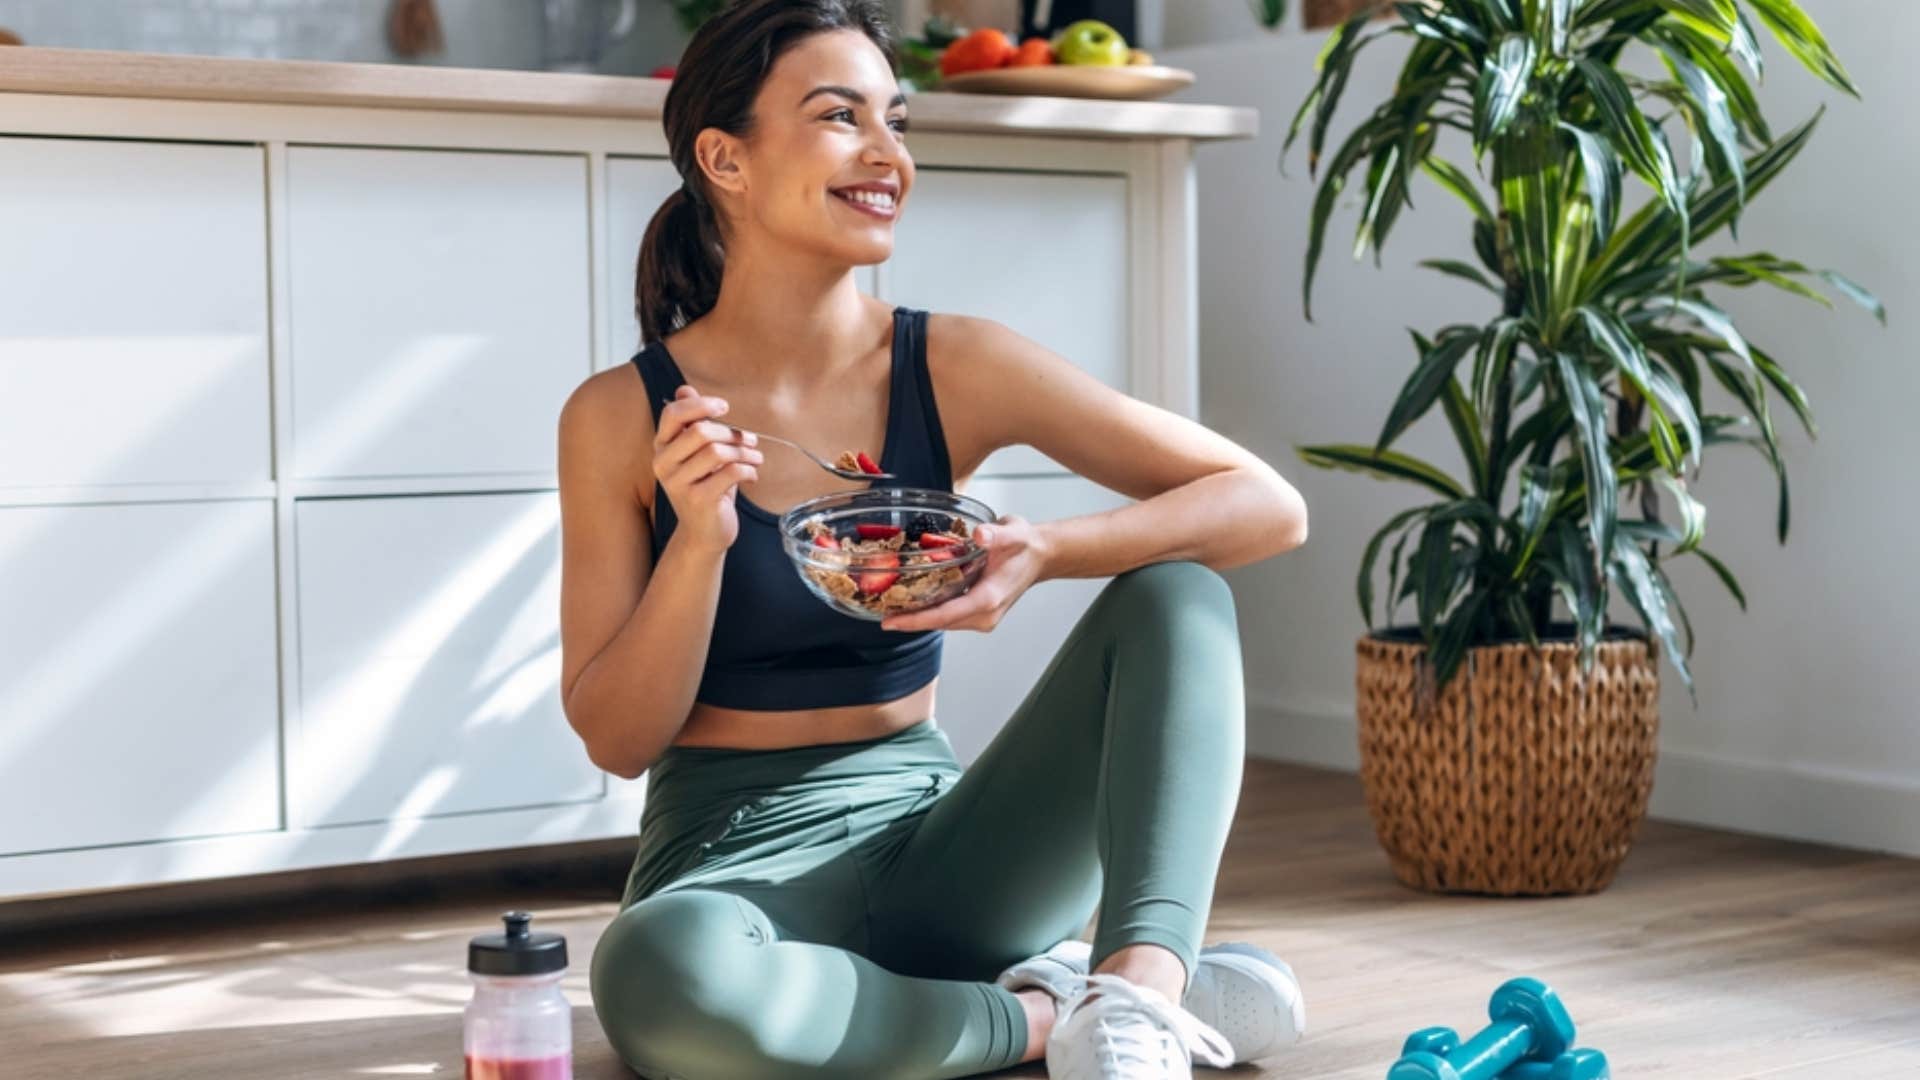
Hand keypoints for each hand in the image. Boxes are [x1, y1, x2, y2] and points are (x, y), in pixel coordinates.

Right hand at [652, 384, 762, 553]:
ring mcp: (678, 484)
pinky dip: (748, 470)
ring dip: (745, 452)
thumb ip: (692, 423)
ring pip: (718, 452)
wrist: (705, 533)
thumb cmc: (706, 487)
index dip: (700, 405)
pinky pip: (730, 472)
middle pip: (701, 431)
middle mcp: (663, 464)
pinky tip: (752, 475)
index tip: (724, 407)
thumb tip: (684, 388)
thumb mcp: (698, 453)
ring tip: (756, 458)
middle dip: (732, 433)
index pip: (673, 414)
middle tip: (750, 440)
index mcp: (662, 448)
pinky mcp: (698, 500)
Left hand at [881, 514, 1047, 632]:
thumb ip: (995, 534)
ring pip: (942, 622)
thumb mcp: (1012, 532)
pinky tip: (911, 600)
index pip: (945, 615)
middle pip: (939, 623)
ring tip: (889, 607)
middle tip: (878, 610)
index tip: (889, 621)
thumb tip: (980, 534)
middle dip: (909, 620)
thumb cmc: (1024, 544)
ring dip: (917, 616)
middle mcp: (985, 615)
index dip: (915, 620)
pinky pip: (948, 616)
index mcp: (988, 599)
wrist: (1039, 555)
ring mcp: (982, 618)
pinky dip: (929, 611)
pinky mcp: (978, 614)